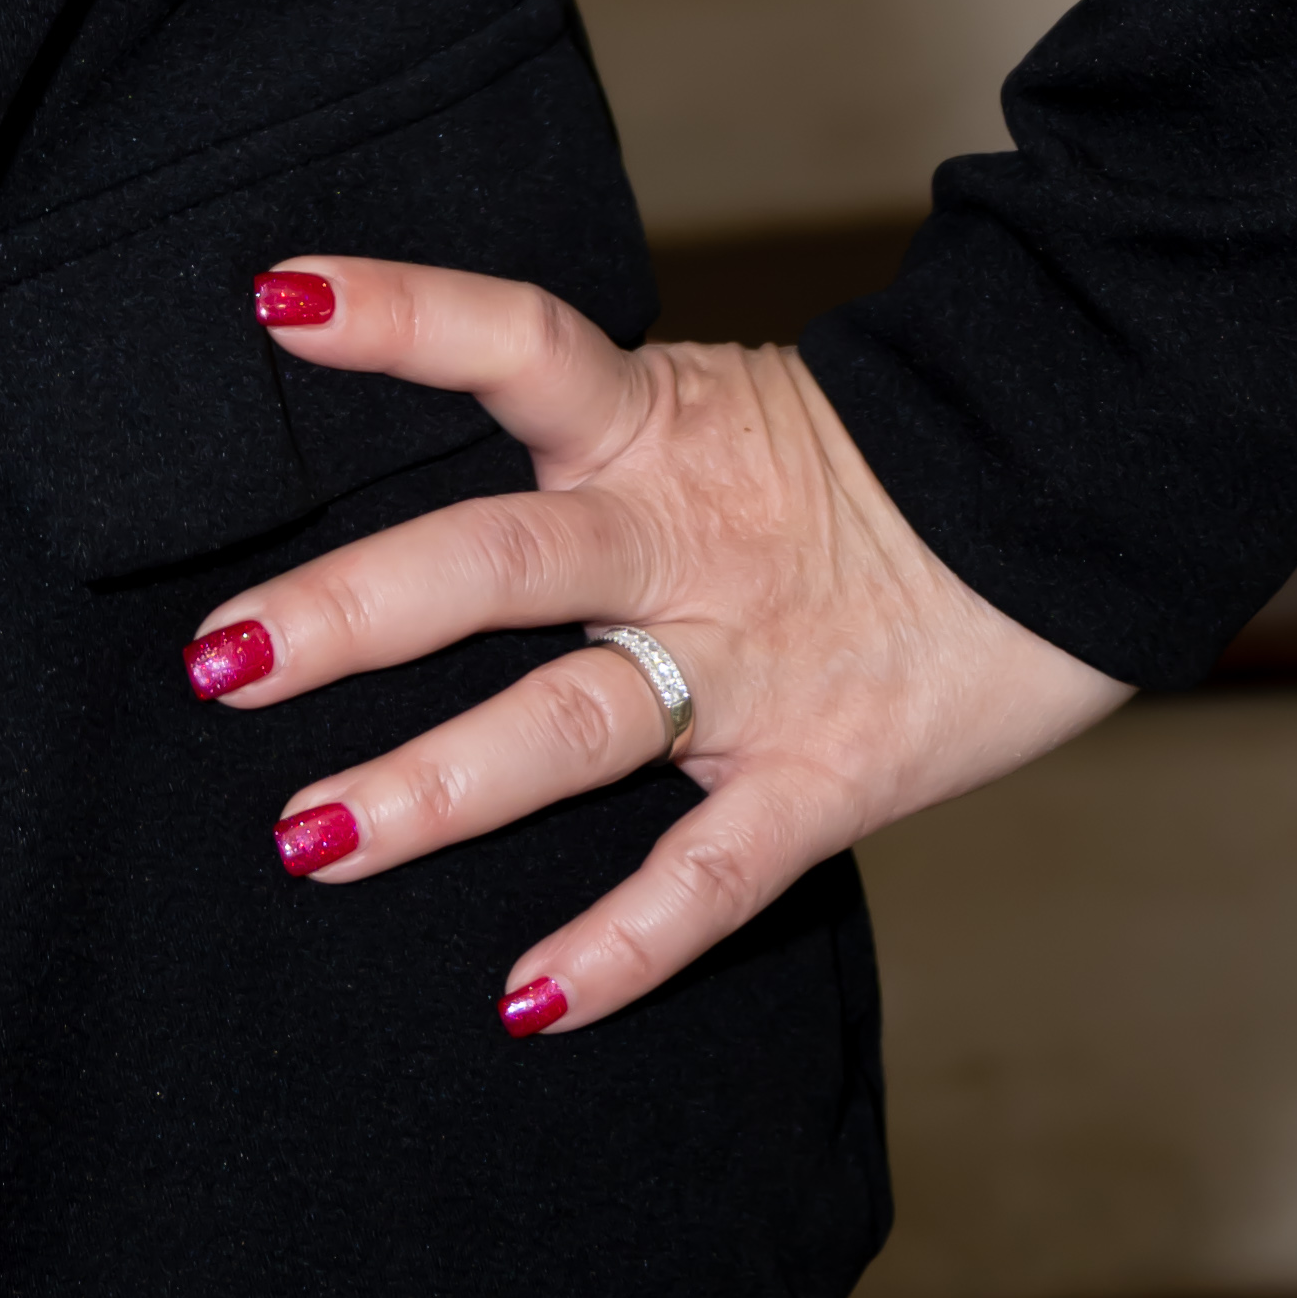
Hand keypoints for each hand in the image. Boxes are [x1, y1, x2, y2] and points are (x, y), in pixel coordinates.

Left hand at [189, 257, 1123, 1035]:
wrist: (1075, 506)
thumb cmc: (863, 471)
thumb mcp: (715, 411)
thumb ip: (583, 442)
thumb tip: (404, 486)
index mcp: (656, 426)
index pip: (520, 341)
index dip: (405, 314)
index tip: (276, 298)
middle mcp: (687, 539)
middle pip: (505, 561)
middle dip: (357, 612)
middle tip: (221, 659)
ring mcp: (753, 666)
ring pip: (575, 722)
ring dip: (438, 785)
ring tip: (311, 838)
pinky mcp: (826, 778)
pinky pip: (713, 873)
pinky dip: (624, 942)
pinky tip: (527, 999)